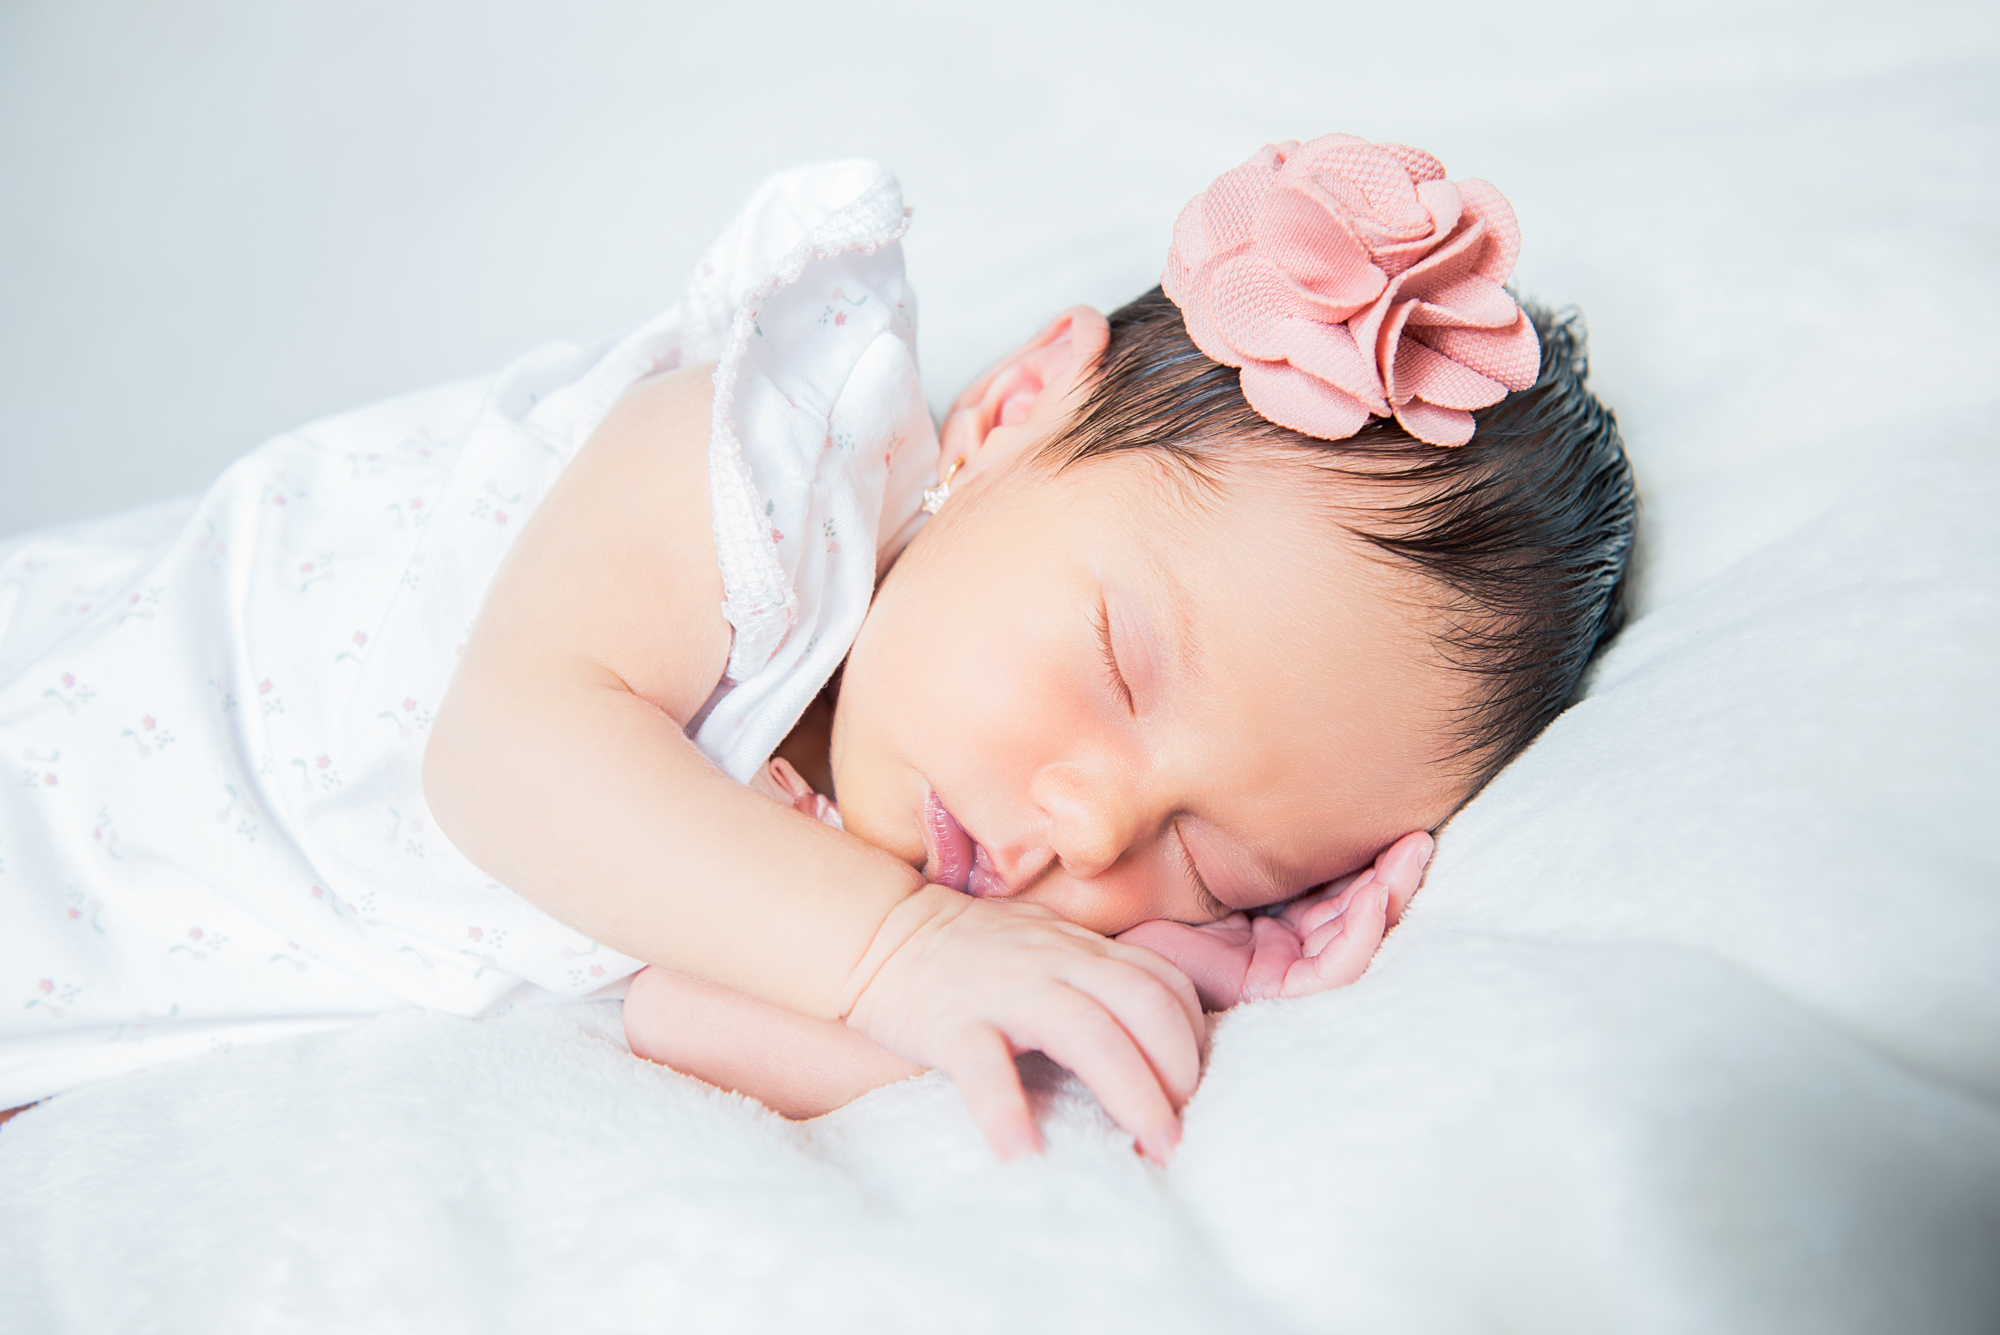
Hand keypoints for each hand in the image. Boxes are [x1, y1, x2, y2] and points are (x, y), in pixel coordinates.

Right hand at [843, 886, 1203, 1163]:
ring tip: (1148, 1149)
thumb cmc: (971, 950)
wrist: (880, 931)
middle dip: (1178, 1073)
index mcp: (1079, 947)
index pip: (1163, 981)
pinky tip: (1025, 1155)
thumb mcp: (1047, 942)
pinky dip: (1007, 1114)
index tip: (1191, 1086)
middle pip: (1144, 1007)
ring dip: (1132, 1096)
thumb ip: (1096, 972)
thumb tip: (1157, 1023)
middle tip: (1178, 1134)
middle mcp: (1054, 961)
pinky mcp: (952, 1023)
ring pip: (1089, 1034)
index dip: (1193, 1037)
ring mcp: (1004, 989)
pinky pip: (986, 1069)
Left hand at [1115, 831, 1434, 1011]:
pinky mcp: (1279, 993)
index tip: (1391, 820)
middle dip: (1391, 874)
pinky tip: (1373, 898)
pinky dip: (1359, 933)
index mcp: (1270, 919)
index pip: (1331, 888)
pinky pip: (1334, 968)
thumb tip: (1243, 770)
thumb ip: (1221, 833)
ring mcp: (1285, 971)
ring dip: (1388, 895)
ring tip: (1413, 853)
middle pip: (1355, 910)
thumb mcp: (1189, 868)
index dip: (1363, 855)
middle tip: (1418, 837)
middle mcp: (1285, 946)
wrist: (1105, 968)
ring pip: (1356, 935)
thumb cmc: (1140, 918)